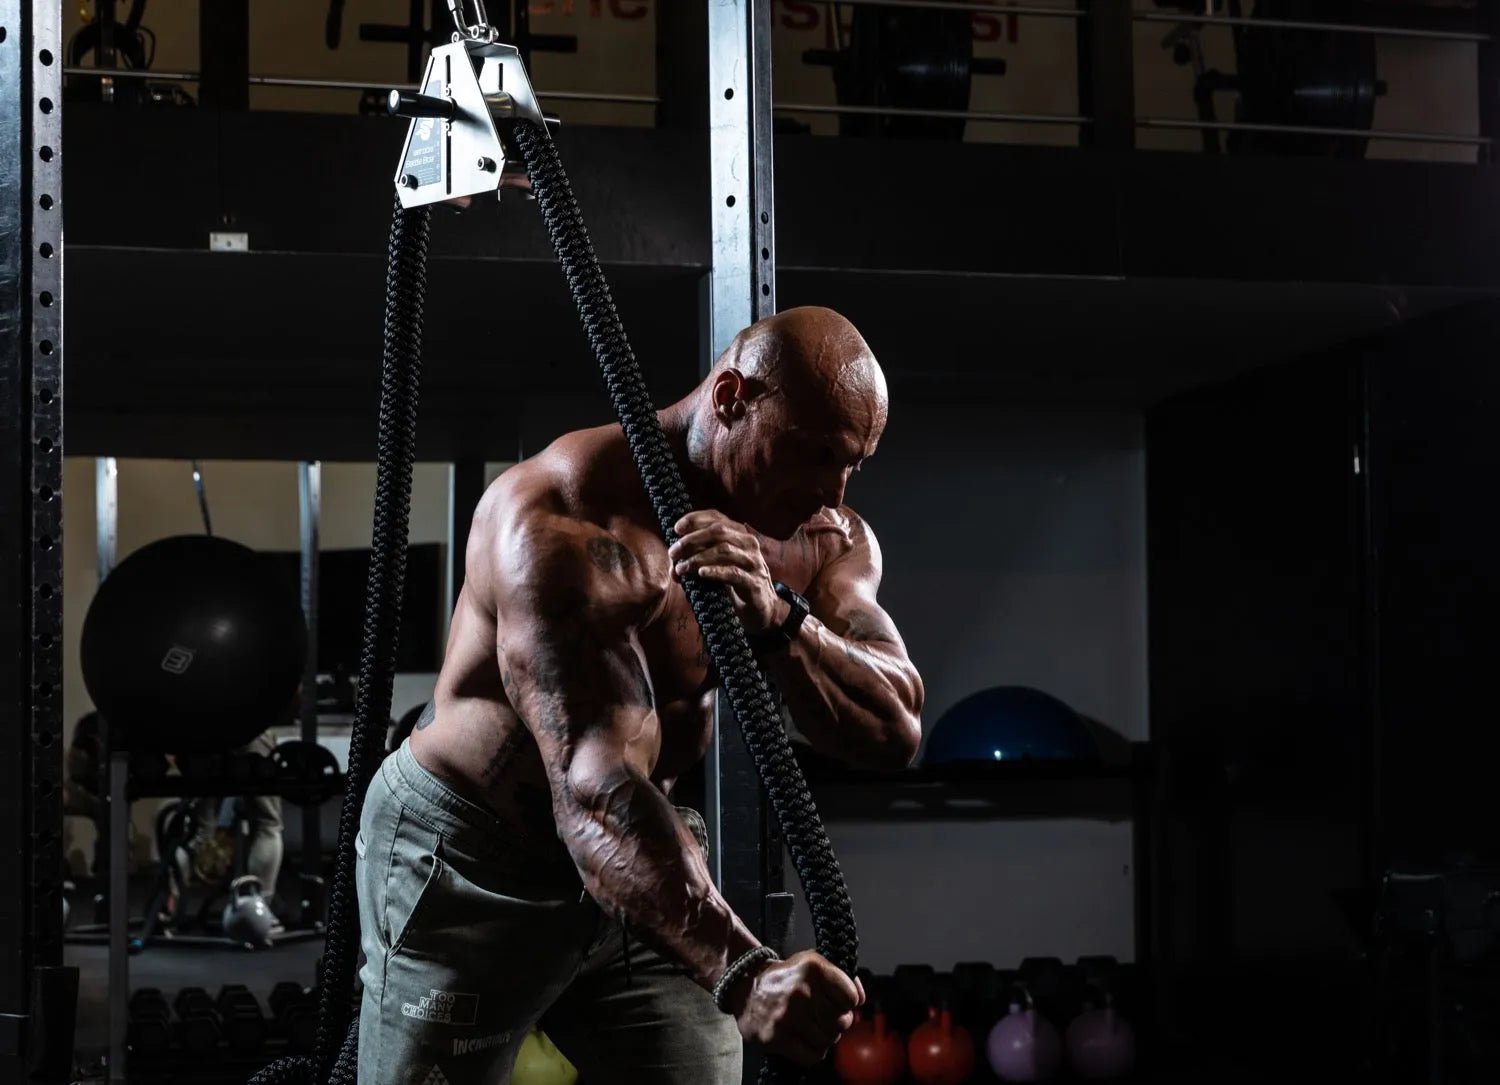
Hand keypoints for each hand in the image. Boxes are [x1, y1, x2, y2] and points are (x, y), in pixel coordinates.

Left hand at [669, 511, 787, 633]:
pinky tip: (701, 573)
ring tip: (681, 568)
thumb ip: (698, 557)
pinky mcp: (754, 582)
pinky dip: (715, 571)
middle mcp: (749, 544)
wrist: (760, 608)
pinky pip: (733, 573)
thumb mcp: (717, 565)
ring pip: (724, 550)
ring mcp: (753, 562)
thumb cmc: (734, 583)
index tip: (676, 529)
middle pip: (718, 531)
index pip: (717, 517)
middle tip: (674, 553)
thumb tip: (673, 561)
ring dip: (697, 558)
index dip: (695, 519)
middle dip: (691, 540)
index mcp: (740, 534)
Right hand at [728, 951, 865, 1066]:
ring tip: (811, 1028)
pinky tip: (804, 1041)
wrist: (745, 987)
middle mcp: (802, 991)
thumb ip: (842, 978)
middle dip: (836, 1023)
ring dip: (824, 1038)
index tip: (836, 1003)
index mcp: (814, 968)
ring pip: (829, 1041)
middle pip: (842, 1022)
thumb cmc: (786, 977)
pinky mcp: (777, 1037)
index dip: (847, 1004)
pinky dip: (813, 1053)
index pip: (851, 998)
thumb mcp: (813, 963)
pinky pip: (813, 1056)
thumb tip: (861, 998)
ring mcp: (788, 1016)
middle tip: (822, 1018)